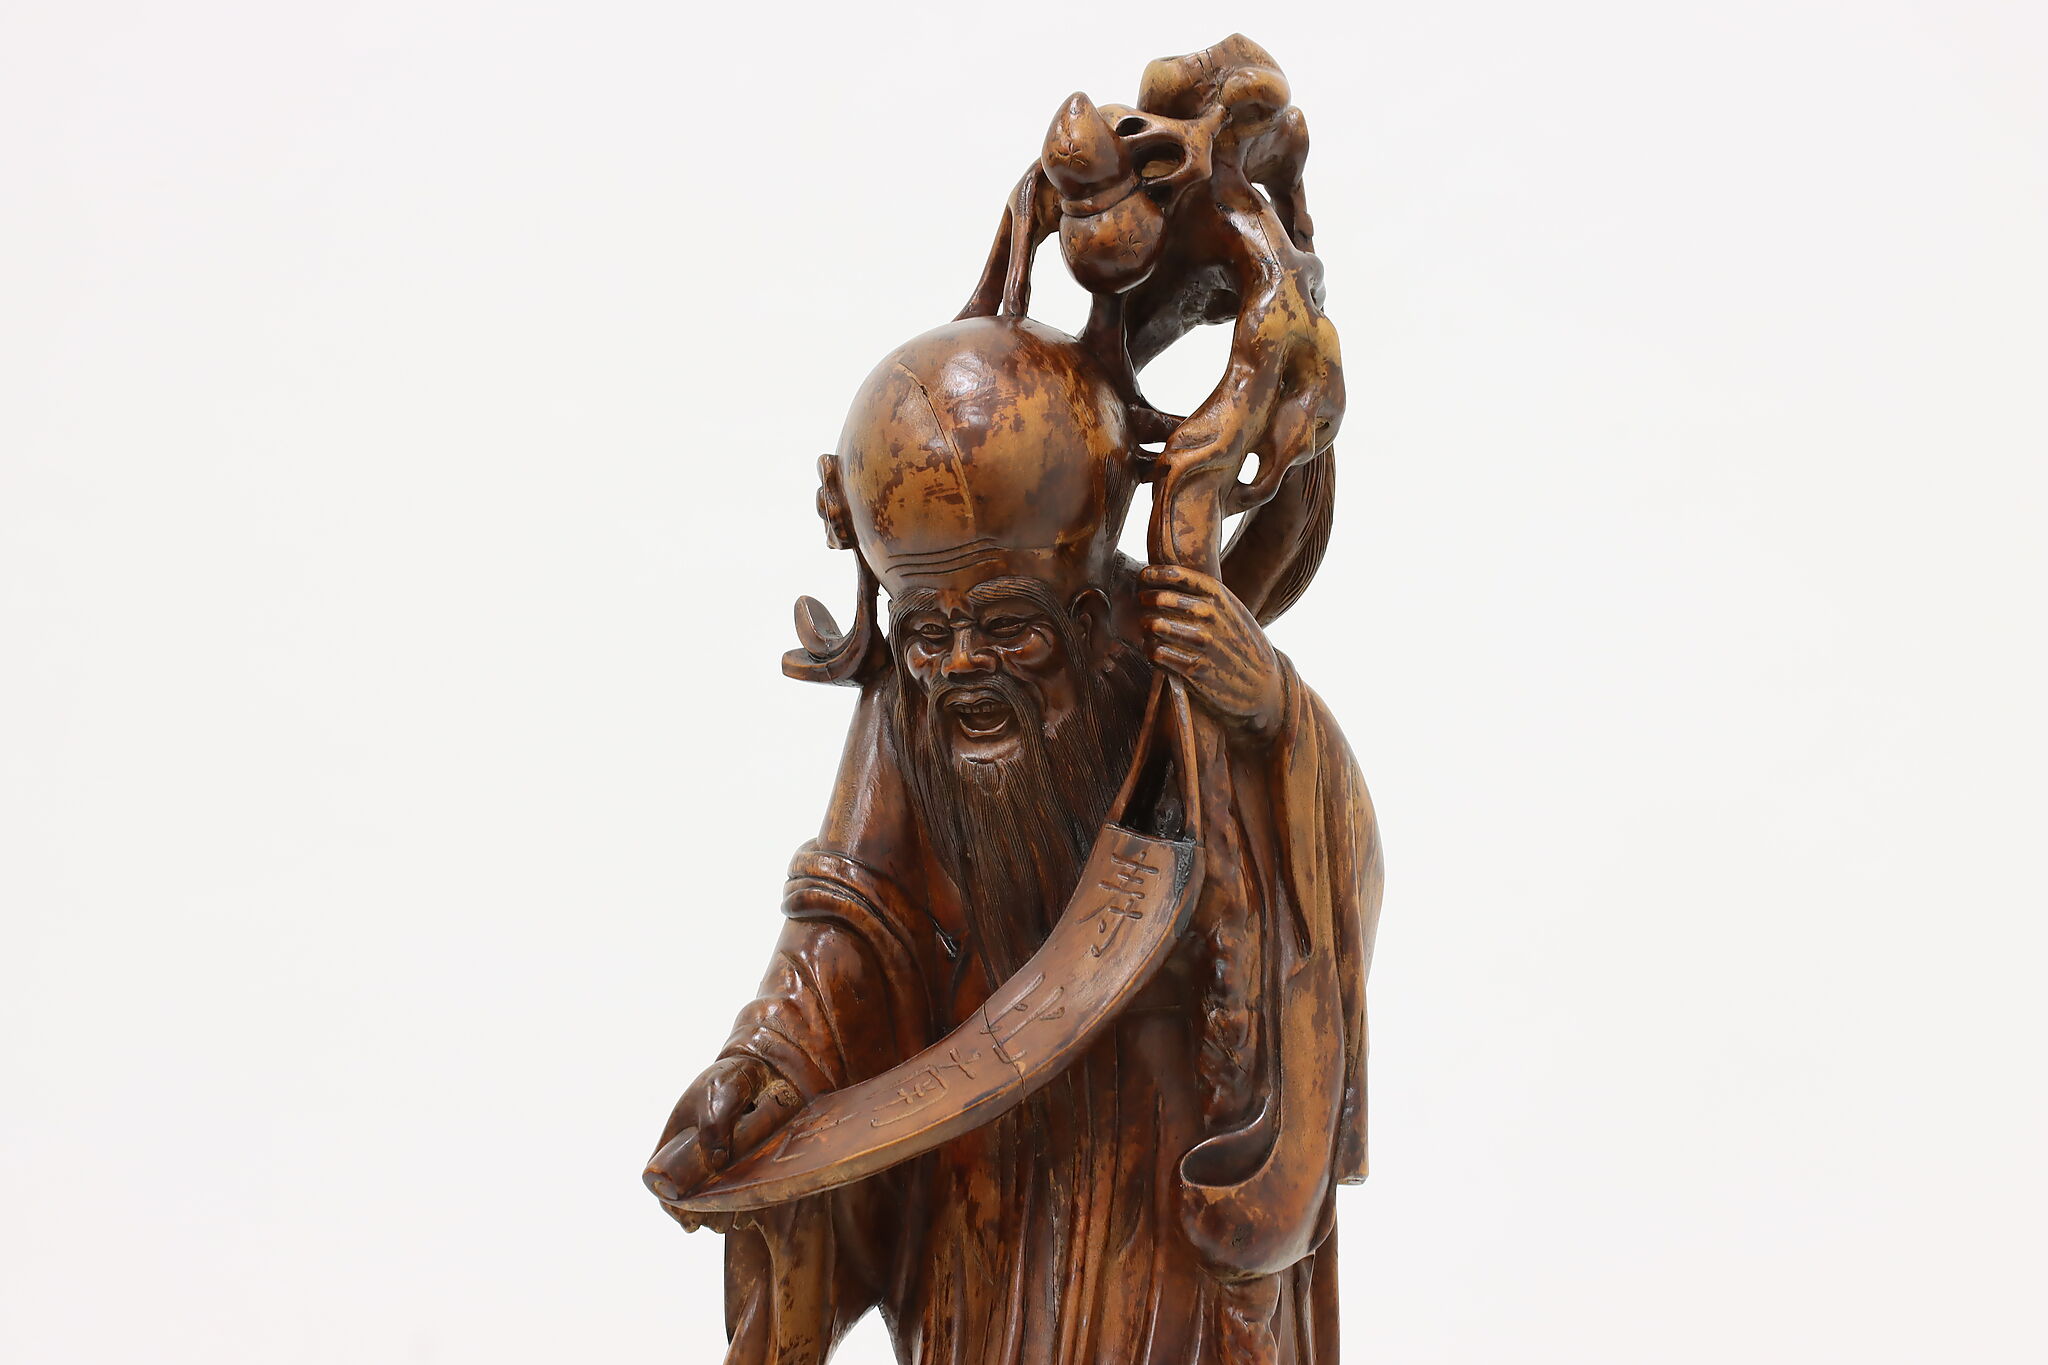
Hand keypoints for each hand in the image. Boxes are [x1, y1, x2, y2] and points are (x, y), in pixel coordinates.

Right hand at [646, 1054, 786, 1231]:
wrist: (766, 1067)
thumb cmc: (731, 1078)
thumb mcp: (716, 1095)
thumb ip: (714, 1126)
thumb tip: (717, 1161)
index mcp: (674, 1140)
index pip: (660, 1181)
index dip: (670, 1203)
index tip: (687, 1220)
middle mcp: (695, 1155)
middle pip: (689, 1197)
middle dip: (701, 1215)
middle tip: (716, 1224)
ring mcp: (720, 1160)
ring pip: (715, 1198)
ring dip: (722, 1214)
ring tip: (733, 1221)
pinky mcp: (746, 1162)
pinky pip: (741, 1191)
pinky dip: (744, 1205)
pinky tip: (750, 1214)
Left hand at [1138, 565, 1284, 743]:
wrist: (1264, 686)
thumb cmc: (1241, 644)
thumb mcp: (1233, 610)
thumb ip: (1206, 594)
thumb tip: (1167, 575)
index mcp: (1219, 595)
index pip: (1175, 574)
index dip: (1152, 575)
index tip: (1143, 580)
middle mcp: (1211, 615)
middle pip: (1159, 598)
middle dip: (1144, 602)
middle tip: (1143, 609)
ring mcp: (1203, 643)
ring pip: (1154, 626)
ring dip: (1146, 629)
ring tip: (1150, 632)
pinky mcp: (1195, 670)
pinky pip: (1157, 654)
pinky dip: (1151, 652)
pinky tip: (1157, 652)